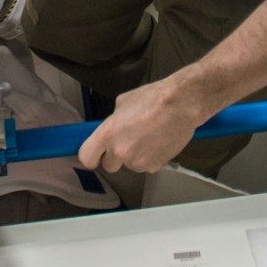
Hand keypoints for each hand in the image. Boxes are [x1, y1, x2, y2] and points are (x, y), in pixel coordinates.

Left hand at [75, 77, 215, 175]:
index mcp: (107, 134)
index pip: (86, 158)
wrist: (180, 105)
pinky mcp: (154, 167)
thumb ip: (112, 122)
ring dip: (136, 156)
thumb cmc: (153, 99)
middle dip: (116, 156)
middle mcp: (120, 151)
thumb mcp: (122, 103)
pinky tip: (158, 141)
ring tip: (149, 136)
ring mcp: (137, 162)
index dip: (91, 157)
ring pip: (130, 165)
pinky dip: (151, 157)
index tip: (96, 155)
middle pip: (109, 166)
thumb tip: (111, 129)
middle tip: (128, 140)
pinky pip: (147, 166)